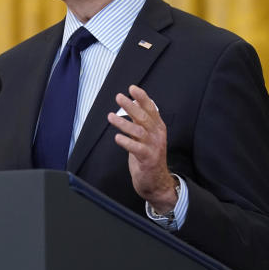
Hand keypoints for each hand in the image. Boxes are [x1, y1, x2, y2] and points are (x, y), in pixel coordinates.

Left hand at [108, 85, 177, 212]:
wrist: (156, 181)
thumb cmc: (148, 155)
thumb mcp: (146, 135)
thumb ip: (141, 120)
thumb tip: (134, 102)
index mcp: (157, 127)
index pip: (151, 109)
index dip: (142, 98)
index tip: (132, 88)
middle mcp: (157, 135)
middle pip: (144, 117)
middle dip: (131, 106)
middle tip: (119, 97)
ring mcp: (154, 147)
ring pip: (138, 131)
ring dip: (123, 123)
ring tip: (111, 116)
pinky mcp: (148, 158)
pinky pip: (136, 148)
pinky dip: (126, 142)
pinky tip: (117, 137)